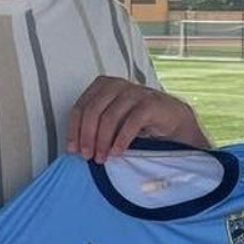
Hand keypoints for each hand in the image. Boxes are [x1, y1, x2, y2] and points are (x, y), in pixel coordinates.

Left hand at [66, 76, 206, 162]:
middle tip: (87, 156)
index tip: (73, 149)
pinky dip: (121, 140)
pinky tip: (117, 152)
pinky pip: (130, 122)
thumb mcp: (112, 119)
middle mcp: (116, 85)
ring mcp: (134, 92)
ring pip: (109, 117)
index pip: (80, 107)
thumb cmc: (137, 119)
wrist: (170, 117)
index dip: (73, 130)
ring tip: (102, 158)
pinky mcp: (150, 103)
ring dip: (103, 141)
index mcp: (102, 86)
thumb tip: (75, 147)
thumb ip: (94, 126)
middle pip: (92, 112)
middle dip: (87, 137)